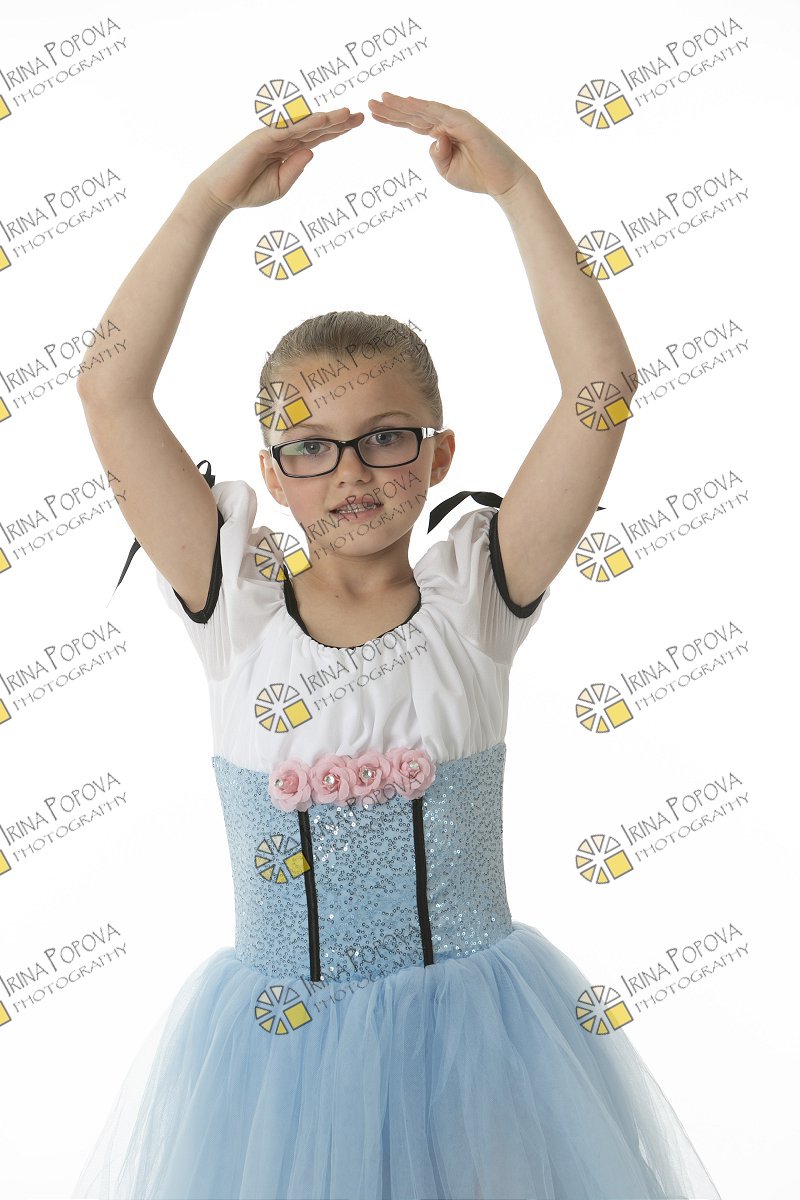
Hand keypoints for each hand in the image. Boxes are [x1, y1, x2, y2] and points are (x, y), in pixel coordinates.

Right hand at [191, 108, 364, 216]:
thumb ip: (296, 169)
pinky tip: (322, 119)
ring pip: (304, 125)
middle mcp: (282, 139)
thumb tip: (312, 152)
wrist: (222, 196)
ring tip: (348, 113)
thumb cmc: (249, 191)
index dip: (337, 130)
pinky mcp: (262, 138)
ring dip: (326, 119)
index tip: (357, 123)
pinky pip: (288, 130)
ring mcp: (273, 136)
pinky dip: (305, 124)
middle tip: (361, 115)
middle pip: (315, 128)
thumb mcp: (281, 186)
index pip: (317, 138)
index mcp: (288, 151)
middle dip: (338, 122)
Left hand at [367, 92, 532, 200]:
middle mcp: (447, 123)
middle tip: (370, 102)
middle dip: (391, 109)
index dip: (393, 119)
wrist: (502, 181)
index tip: (374, 114)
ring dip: (402, 104)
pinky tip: (406, 102)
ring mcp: (455, 120)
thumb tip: (432, 139)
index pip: (413, 124)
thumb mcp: (447, 171)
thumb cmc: (477, 177)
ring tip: (382, 98)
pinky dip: (422, 106)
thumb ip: (436, 156)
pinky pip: (438, 112)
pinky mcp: (464, 122)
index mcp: (442, 135)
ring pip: (423, 110)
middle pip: (413, 114)